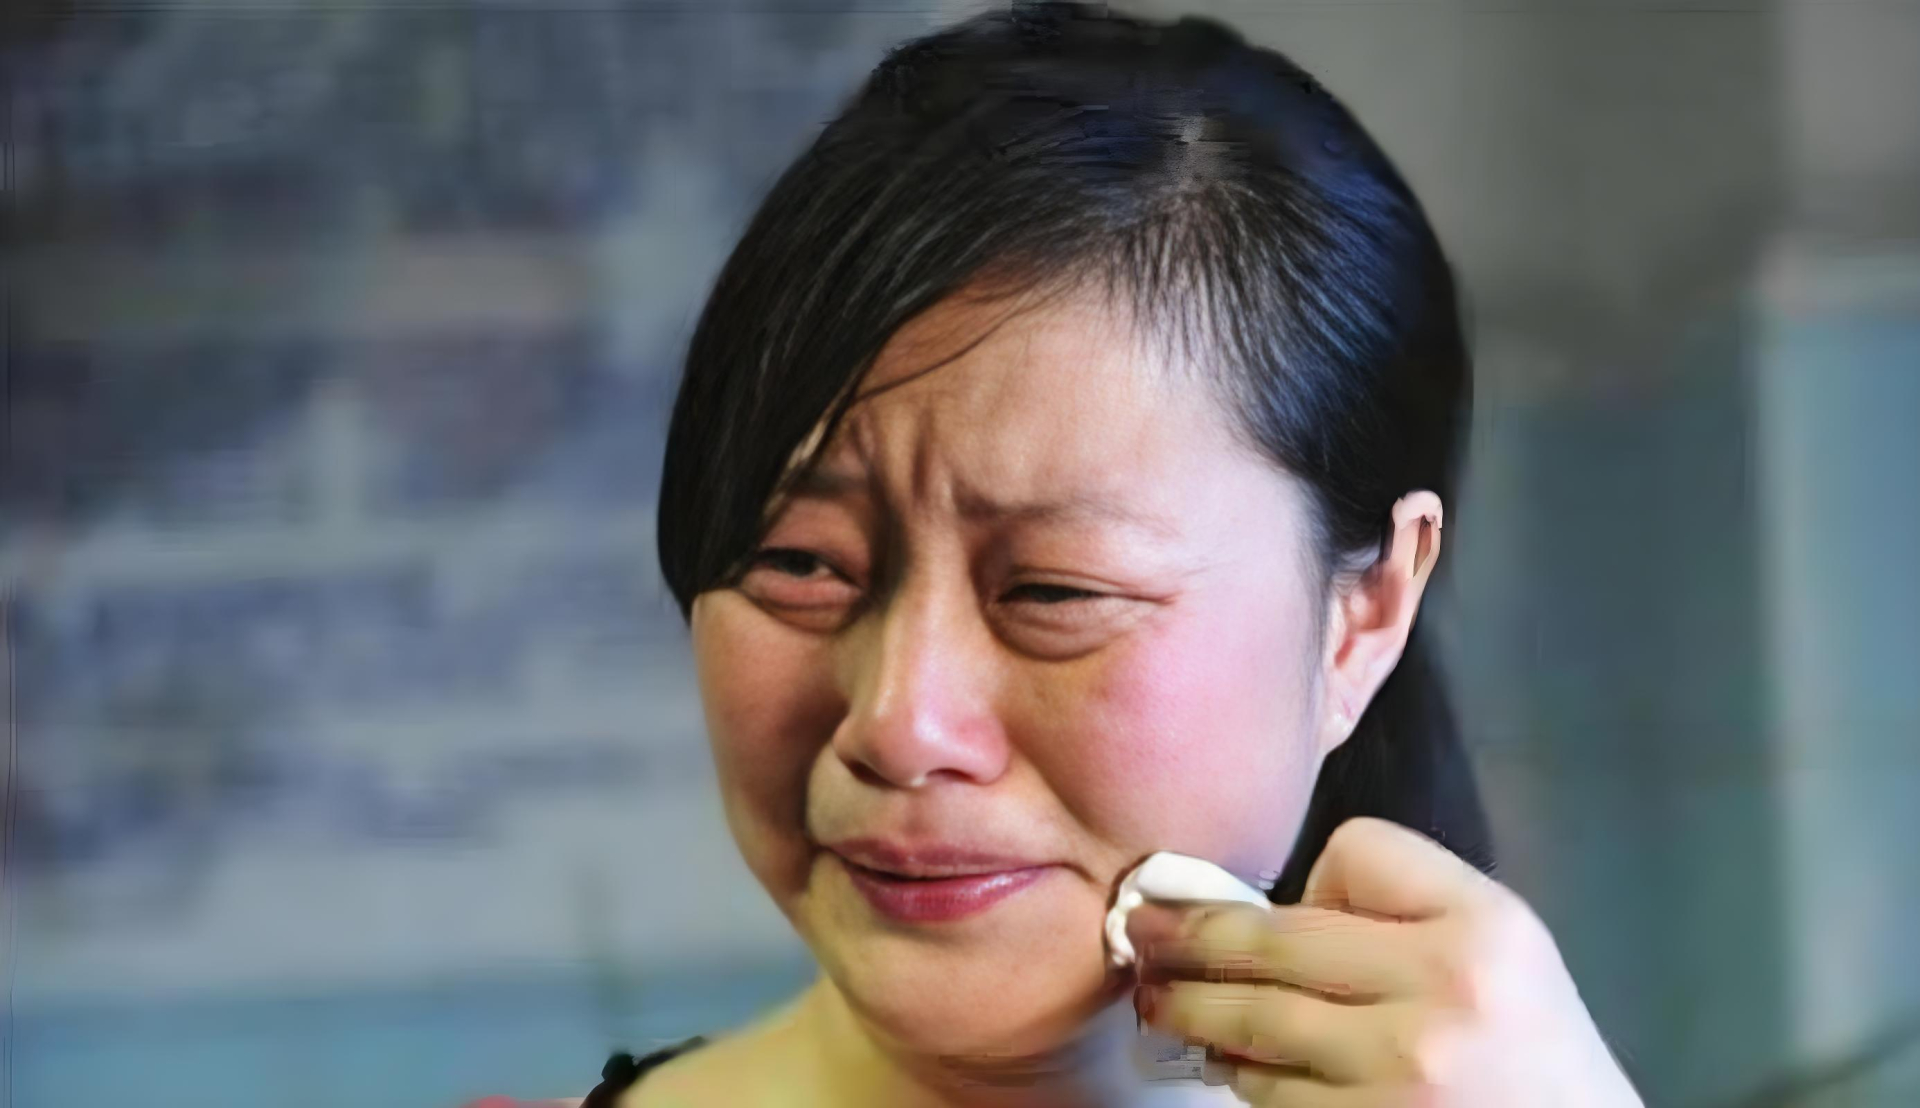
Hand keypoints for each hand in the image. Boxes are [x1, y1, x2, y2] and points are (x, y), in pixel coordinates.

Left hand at [1127, 817, 1643, 1107]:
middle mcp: (1440, 995)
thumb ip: (1405, 907)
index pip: (1353, 850)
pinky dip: (1242, 1079)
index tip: (1299, 904)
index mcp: (1480, 927)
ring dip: (1194, 1011)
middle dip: (1188, 935)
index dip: (1320, 874)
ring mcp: (1398, 1079)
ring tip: (1160, 1000)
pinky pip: (1270, 1097)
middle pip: (1271, 939)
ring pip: (1255, 1022)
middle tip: (1139, 932)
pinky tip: (1229, 1068)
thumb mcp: (1503, 948)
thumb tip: (1269, 912)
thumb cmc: (1533, 1052)